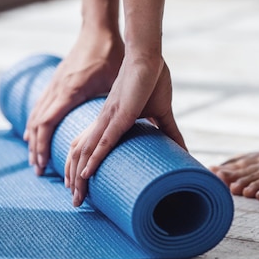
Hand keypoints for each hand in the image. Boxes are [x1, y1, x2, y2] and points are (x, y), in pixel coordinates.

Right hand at [24, 29, 122, 174]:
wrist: (98, 28)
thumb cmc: (111, 53)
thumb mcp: (118, 80)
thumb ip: (132, 103)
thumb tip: (155, 122)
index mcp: (71, 91)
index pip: (48, 123)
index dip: (43, 145)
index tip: (44, 165)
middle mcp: (58, 89)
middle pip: (38, 124)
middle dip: (36, 148)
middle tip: (38, 170)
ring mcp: (55, 84)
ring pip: (36, 115)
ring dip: (33, 137)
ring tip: (35, 158)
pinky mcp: (57, 80)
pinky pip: (40, 105)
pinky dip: (35, 121)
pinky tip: (34, 132)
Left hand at [65, 54, 184, 206]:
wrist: (149, 57)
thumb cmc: (153, 79)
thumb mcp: (161, 112)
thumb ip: (169, 131)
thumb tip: (183, 149)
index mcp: (110, 120)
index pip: (89, 148)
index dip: (82, 167)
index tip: (80, 186)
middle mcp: (103, 121)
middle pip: (80, 154)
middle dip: (74, 180)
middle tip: (76, 202)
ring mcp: (109, 118)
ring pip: (86, 152)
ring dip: (78, 176)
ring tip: (76, 197)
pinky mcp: (119, 115)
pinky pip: (102, 141)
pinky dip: (92, 159)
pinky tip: (84, 175)